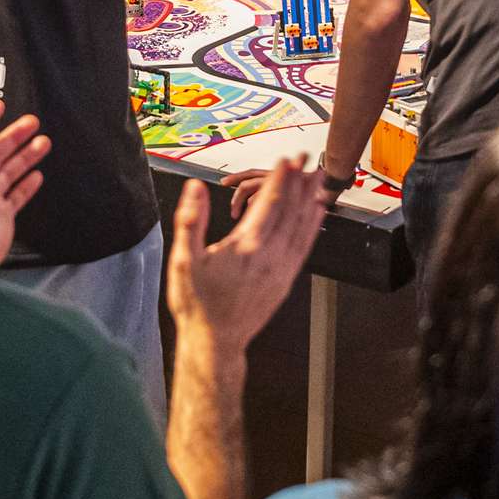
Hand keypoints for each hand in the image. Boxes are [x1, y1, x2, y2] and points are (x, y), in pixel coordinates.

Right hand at [166, 151, 329, 349]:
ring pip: (302, 227)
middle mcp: (270, 256)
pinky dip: (312, 225)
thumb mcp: (182, 261)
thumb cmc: (198, 303)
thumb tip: (195, 188)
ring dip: (309, 199)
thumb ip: (190, 221)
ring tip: (316, 178)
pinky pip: (304, 246)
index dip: (280, 178)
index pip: (269, 203)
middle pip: (290, 210)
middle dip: (299, 181)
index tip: (287, 158)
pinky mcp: (286, 279)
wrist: (216, 340)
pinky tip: (316, 214)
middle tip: (306, 158)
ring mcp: (281, 269)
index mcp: (246, 247)